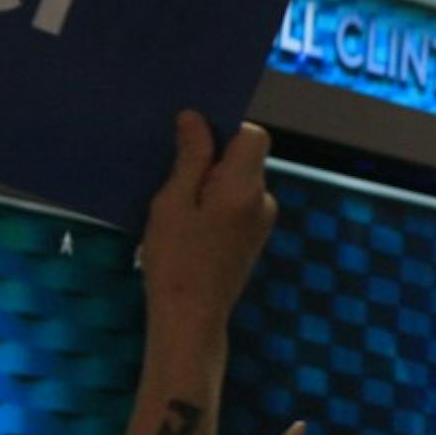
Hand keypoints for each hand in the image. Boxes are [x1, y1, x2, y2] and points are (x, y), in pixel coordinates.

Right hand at [141, 112, 276, 333]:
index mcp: (246, 187)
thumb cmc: (175, 258)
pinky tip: (190, 222)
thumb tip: (196, 118)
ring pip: (239, 182)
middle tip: (173, 174)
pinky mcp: (254, 238)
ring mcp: (262, 222)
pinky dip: (216, 203)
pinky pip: (237, 204)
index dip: (224, 130)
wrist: (191, 316)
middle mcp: (263, 200)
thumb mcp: (173, 202)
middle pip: (245, 159)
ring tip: (177, 204)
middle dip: (213, 159)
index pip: (253, 135)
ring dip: (211, 183)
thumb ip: (191, 158)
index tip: (191, 141)